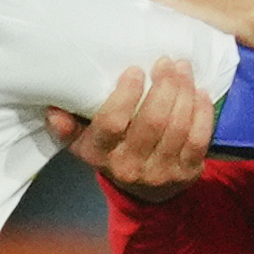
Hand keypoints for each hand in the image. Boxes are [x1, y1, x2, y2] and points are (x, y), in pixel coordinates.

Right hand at [45, 54, 215, 200]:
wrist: (145, 191)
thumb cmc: (113, 151)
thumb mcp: (86, 143)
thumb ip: (69, 127)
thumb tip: (52, 110)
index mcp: (100, 154)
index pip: (112, 123)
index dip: (126, 95)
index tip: (135, 70)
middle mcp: (130, 167)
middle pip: (152, 122)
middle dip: (163, 86)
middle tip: (166, 62)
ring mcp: (161, 172)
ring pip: (177, 127)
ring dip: (184, 92)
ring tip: (183, 68)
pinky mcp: (187, 173)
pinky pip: (198, 138)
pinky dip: (201, 112)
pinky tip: (199, 92)